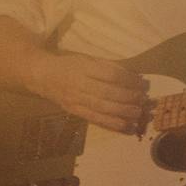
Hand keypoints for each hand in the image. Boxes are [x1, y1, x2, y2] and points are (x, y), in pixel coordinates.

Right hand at [36, 49, 153, 135]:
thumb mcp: (88, 59)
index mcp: (84, 68)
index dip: (130, 81)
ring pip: (103, 108)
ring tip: (138, 113)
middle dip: (130, 97)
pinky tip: (126, 126)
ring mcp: (76, 100)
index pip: (111, 75)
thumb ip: (108, 66)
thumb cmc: (69, 65)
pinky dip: (112, 124)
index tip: (143, 83)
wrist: (42, 76)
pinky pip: (95, 119)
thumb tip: (133, 77)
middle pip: (109, 93)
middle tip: (143, 99)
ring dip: (124, 112)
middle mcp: (80, 85)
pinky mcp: (75, 111)